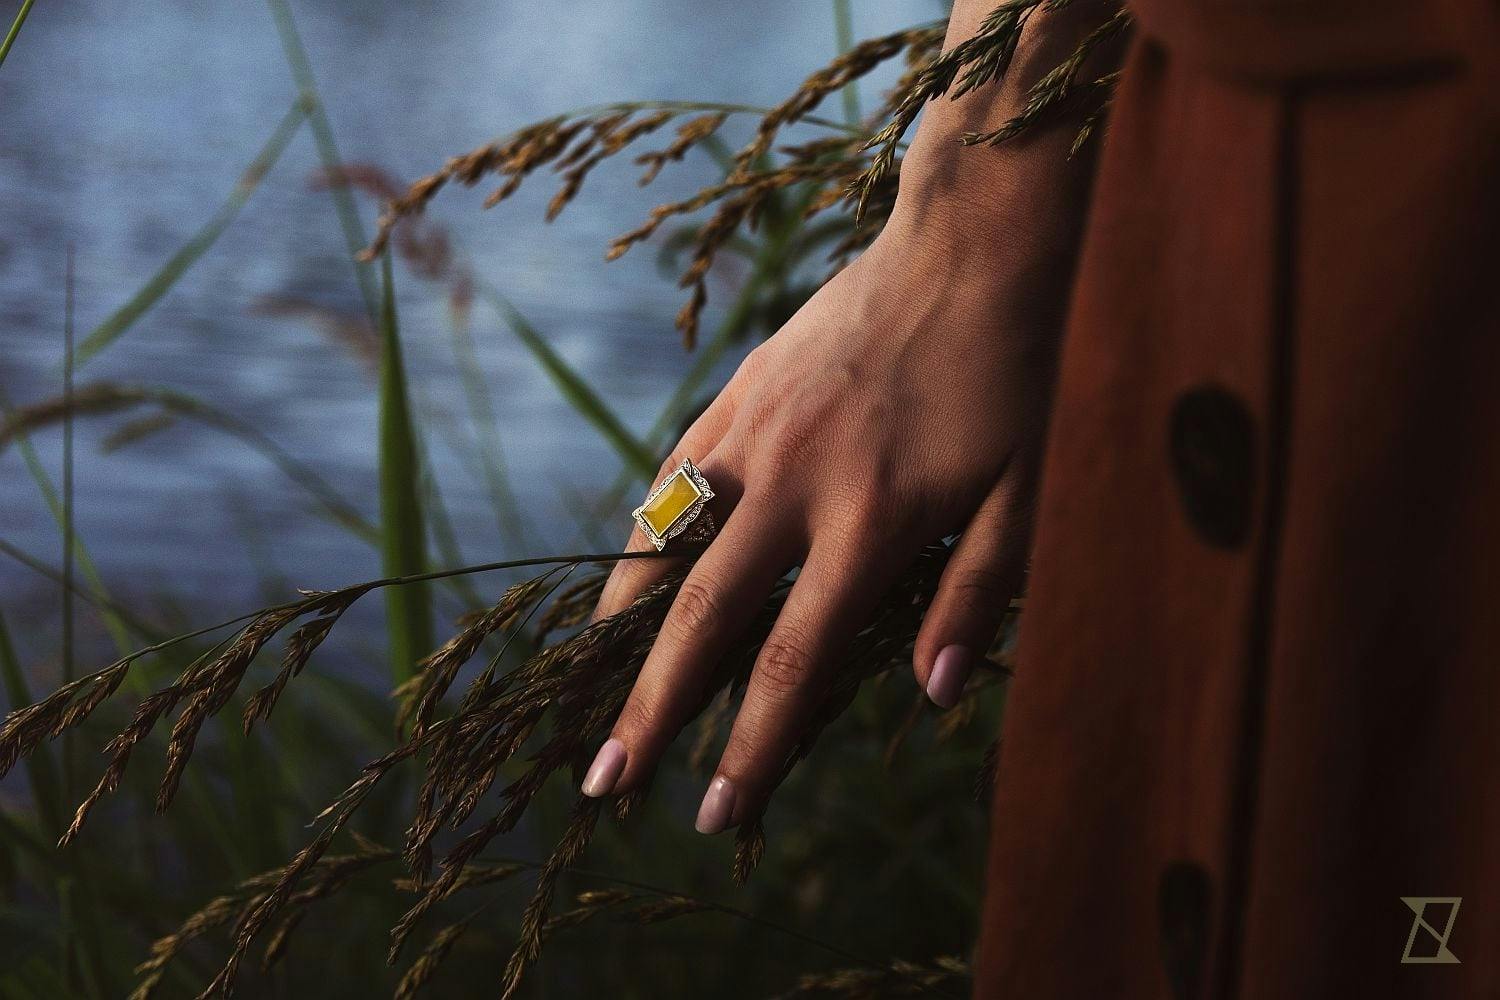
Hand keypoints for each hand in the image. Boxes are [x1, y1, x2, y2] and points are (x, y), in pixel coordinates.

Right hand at [578, 220, 1058, 833]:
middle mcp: (792, 485)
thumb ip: (977, 596)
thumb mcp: (1027, 493)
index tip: (715, 813)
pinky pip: (670, 478)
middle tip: (604, 783)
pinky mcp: (736, 394)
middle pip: (700, 619)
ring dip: (621, 628)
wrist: (971, 248)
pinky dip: (642, 537)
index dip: (749, 748)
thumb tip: (930, 695)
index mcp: (870, 523)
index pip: (791, 662)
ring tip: (588, 690)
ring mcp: (752, 434)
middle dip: (650, 710)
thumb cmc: (1014, 377)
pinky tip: (629, 578)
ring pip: (662, 544)